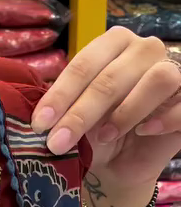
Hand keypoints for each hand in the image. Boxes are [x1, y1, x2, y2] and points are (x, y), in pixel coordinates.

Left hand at [31, 27, 179, 206]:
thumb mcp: (74, 118)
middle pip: (113, 77)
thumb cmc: (95, 132)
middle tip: (57, 142)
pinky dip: (164, 118)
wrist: (120, 163)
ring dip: (126, 111)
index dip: (61, 95)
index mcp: (114, 44)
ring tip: (104, 136)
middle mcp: (146, 50)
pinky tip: (144, 131)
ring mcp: (174, 71)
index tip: (39, 124)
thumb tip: (39, 118)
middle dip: (81, 113)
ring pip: (157, 79)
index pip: (85, 64)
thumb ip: (62, 109)